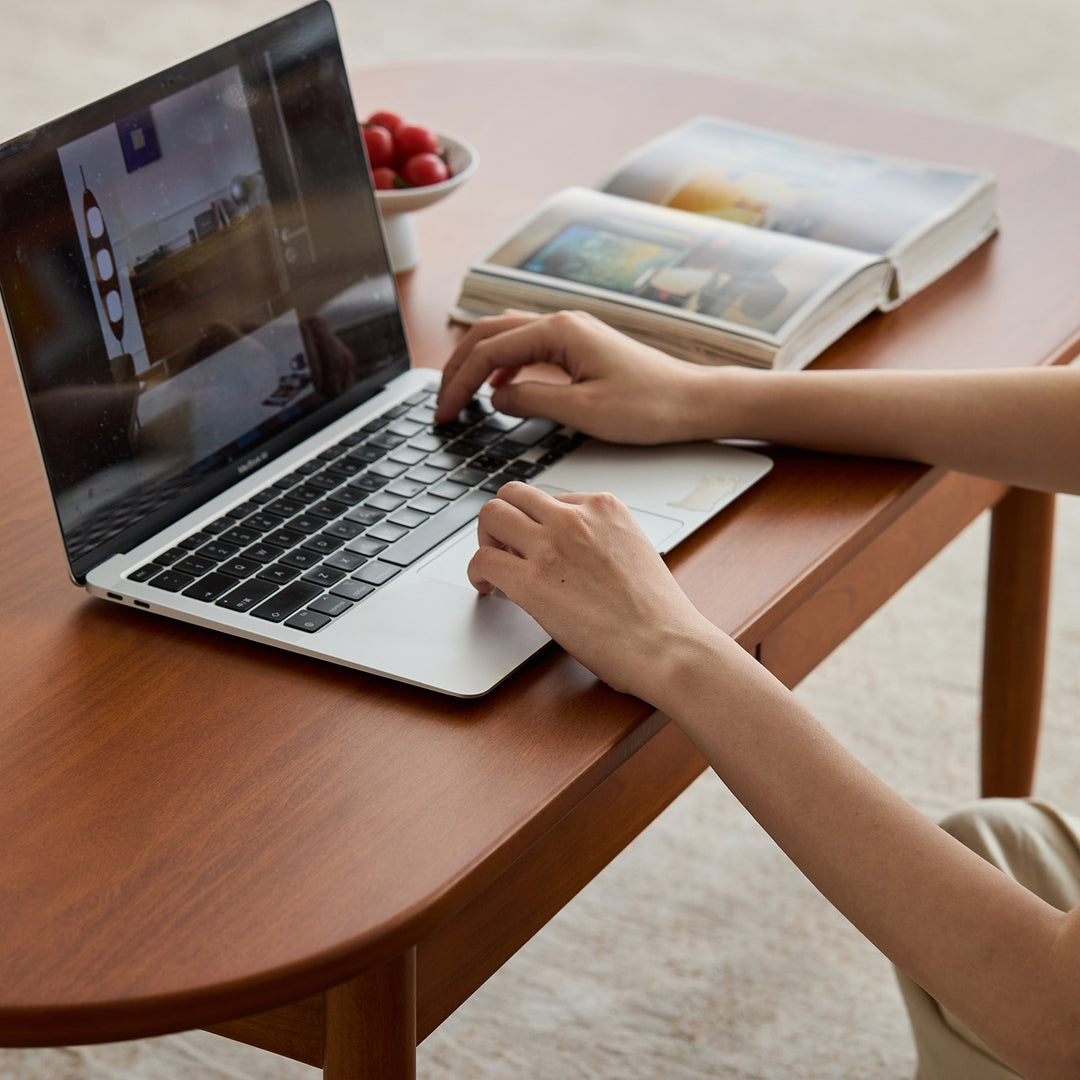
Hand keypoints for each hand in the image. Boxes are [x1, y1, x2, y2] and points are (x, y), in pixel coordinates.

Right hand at [436, 310, 717, 443]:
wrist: (692, 402)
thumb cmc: (649, 406)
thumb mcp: (582, 411)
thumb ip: (532, 400)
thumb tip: (497, 398)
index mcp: (559, 331)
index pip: (489, 351)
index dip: (459, 383)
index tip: (445, 413)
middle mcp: (562, 323)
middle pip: (489, 334)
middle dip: (458, 368)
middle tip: (442, 405)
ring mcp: (571, 332)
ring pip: (506, 336)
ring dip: (477, 362)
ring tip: (459, 394)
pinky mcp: (580, 347)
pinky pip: (527, 347)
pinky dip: (503, 364)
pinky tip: (500, 389)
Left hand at [469, 482, 717, 698]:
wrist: (668, 645)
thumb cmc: (659, 614)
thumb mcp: (635, 552)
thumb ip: (602, 542)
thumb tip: (575, 556)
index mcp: (605, 507)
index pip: (550, 497)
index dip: (537, 523)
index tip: (535, 544)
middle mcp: (574, 517)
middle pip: (514, 495)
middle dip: (504, 520)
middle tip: (504, 547)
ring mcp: (551, 546)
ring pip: (492, 515)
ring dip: (486, 539)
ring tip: (494, 564)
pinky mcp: (531, 581)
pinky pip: (484, 560)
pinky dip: (477, 572)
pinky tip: (487, 588)